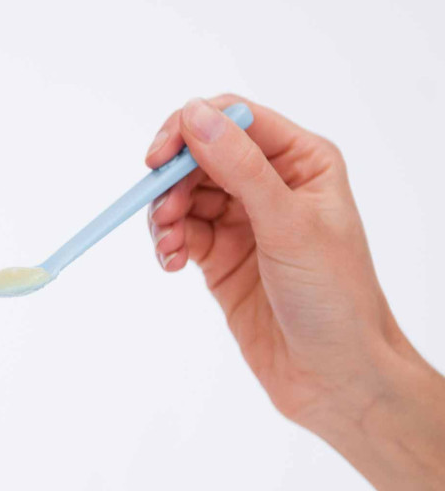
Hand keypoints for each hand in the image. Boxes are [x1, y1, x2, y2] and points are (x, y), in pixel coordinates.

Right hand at [144, 94, 411, 432]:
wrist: (332, 374)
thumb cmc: (333, 297)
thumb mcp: (288, 224)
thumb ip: (240, 167)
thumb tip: (195, 116)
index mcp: (301, 161)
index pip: (235, 120)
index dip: (191, 129)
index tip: (158, 159)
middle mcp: (271, 184)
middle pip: (201, 156)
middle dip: (173, 181)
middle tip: (163, 214)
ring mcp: (243, 222)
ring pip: (184, 196)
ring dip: (165, 216)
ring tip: (168, 248)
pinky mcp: (220, 258)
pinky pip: (181, 233)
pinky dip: (167, 243)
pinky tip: (170, 263)